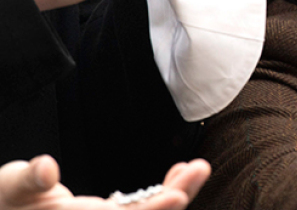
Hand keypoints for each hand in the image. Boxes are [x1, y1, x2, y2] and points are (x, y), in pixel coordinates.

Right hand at [0, 155, 209, 209]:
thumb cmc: (3, 200)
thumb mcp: (8, 187)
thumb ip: (27, 180)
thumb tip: (47, 169)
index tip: (178, 195)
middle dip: (177, 196)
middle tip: (200, 168)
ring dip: (175, 192)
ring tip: (197, 167)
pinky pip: (141, 209)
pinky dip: (161, 193)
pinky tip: (178, 175)